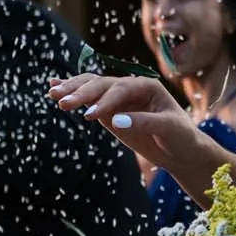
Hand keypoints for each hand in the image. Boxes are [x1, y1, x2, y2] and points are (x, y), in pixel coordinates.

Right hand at [47, 72, 197, 170]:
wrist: (182, 151)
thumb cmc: (181, 138)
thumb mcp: (168, 130)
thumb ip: (144, 122)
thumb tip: (114, 120)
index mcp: (148, 86)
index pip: (121, 88)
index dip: (105, 100)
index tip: (90, 116)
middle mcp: (131, 88)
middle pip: (101, 84)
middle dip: (82, 92)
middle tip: (63, 103)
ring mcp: (119, 98)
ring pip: (92, 87)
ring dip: (72, 89)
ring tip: (52, 93)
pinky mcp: (109, 111)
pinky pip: (89, 99)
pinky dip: (72, 93)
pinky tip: (53, 88)